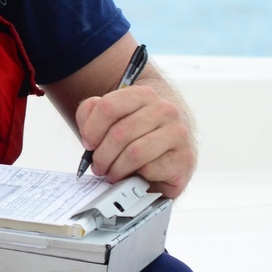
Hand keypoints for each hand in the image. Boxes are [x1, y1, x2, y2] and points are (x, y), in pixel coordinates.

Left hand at [75, 82, 195, 199]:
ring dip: (116, 168)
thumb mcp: (114, 117)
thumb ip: (93, 114)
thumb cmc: (140, 133)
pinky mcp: (184, 159)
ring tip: (112, 174)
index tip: (88, 144)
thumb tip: (87, 130)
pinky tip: (134, 176)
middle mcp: (165, 110)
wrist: (173, 148)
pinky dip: (136, 177)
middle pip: (120, 133)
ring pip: (134, 153)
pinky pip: (150, 169)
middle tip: (98, 166)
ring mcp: (178, 133)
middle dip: (102, 155)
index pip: (108, 107)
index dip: (92, 129)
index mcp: (144, 94)